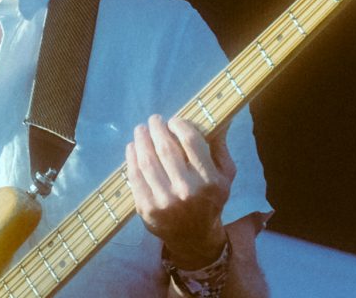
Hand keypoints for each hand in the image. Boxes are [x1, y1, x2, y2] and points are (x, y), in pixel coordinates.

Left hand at [125, 114, 235, 268]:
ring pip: (147, 161)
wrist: (194, 236)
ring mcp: (164, 201)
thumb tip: (218, 119)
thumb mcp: (225, 176)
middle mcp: (187, 190)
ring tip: (141, 131)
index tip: (173, 121)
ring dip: (141, 140)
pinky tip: (132, 148)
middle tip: (153, 120)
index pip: (191, 142)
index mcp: (209, 180)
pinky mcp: (146, 208)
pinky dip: (131, 158)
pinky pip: (135, 176)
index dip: (179, 125)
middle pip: (165, 149)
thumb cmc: (210, 200)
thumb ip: (220, 147)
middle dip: (157, 129)